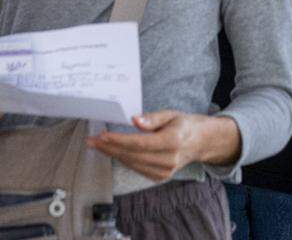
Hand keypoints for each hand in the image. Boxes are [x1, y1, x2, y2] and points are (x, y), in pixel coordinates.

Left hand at [88, 111, 239, 181]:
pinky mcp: (160, 177)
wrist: (201, 143)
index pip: (139, 143)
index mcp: (172, 141)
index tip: (102, 135)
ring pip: (131, 163)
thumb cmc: (185, 125)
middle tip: (91, 140)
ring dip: (112, 154)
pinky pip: (136, 168)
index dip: (118, 140)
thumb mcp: (172, 114)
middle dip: (109, 148)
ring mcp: (164, 171)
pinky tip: (113, 152)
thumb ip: (153, 118)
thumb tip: (134, 120)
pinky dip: (123, 160)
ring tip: (97, 145)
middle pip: (131, 155)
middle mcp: (168, 160)